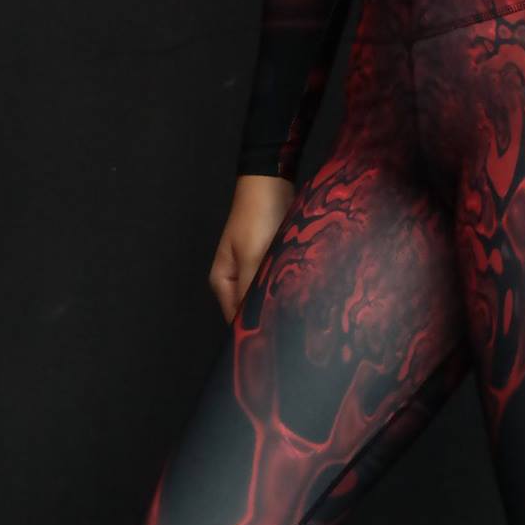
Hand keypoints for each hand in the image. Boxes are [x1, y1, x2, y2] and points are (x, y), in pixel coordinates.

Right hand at [209, 173, 294, 322]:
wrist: (271, 183)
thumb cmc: (256, 218)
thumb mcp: (253, 258)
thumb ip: (253, 291)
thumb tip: (258, 323)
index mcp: (222, 282)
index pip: (236, 319)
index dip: (253, 331)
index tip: (276, 340)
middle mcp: (236, 279)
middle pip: (251, 309)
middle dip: (269, 316)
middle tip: (293, 327)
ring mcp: (254, 270)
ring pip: (266, 296)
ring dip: (280, 302)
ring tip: (300, 312)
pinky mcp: (270, 261)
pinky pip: (277, 282)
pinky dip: (286, 287)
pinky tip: (302, 293)